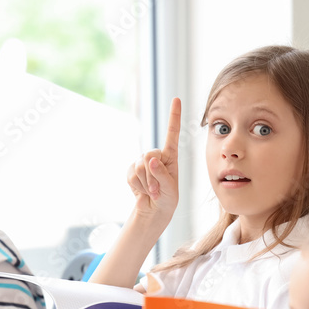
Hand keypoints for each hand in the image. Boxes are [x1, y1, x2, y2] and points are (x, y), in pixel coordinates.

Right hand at [127, 97, 180, 219]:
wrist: (153, 210)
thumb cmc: (168, 199)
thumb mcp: (170, 189)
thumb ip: (162, 175)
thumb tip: (150, 161)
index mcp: (170, 156)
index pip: (172, 133)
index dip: (173, 116)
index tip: (176, 99)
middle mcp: (156, 155)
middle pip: (149, 156)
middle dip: (153, 176)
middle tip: (157, 190)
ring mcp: (142, 162)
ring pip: (140, 166)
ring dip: (146, 183)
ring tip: (152, 191)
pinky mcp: (131, 170)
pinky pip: (131, 175)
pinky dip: (137, 186)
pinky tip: (142, 191)